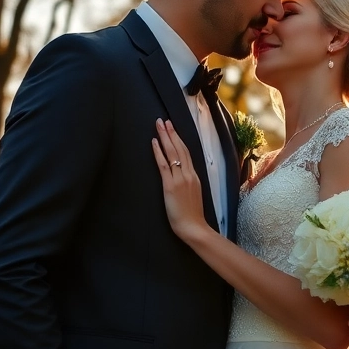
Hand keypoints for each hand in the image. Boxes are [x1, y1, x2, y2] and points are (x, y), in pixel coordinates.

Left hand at [152, 119, 208, 240]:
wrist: (194, 227)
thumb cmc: (193, 215)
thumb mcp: (194, 194)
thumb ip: (189, 183)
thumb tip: (183, 176)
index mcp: (195, 176)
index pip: (186, 153)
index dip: (179, 139)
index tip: (173, 128)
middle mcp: (188, 174)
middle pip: (179, 149)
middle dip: (171, 133)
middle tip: (163, 120)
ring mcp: (180, 179)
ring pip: (172, 153)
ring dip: (165, 137)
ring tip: (159, 125)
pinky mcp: (170, 186)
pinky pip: (164, 165)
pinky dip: (158, 152)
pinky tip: (154, 142)